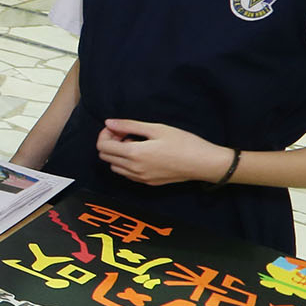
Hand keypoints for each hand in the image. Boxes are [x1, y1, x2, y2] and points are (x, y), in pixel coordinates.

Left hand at [97, 119, 232, 185]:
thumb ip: (129, 125)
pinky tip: (141, 154)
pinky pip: (127, 174)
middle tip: (125, 133)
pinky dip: (126, 163)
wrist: (203, 163)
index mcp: (134, 154)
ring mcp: (141, 178)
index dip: (105, 134)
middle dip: (110, 142)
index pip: (102, 146)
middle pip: (105, 157)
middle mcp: (134, 169)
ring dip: (117, 154)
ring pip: (114, 167)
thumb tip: (109, 123)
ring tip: (135, 143)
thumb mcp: (156, 128)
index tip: (117, 127)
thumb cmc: (184, 143)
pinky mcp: (148, 183)